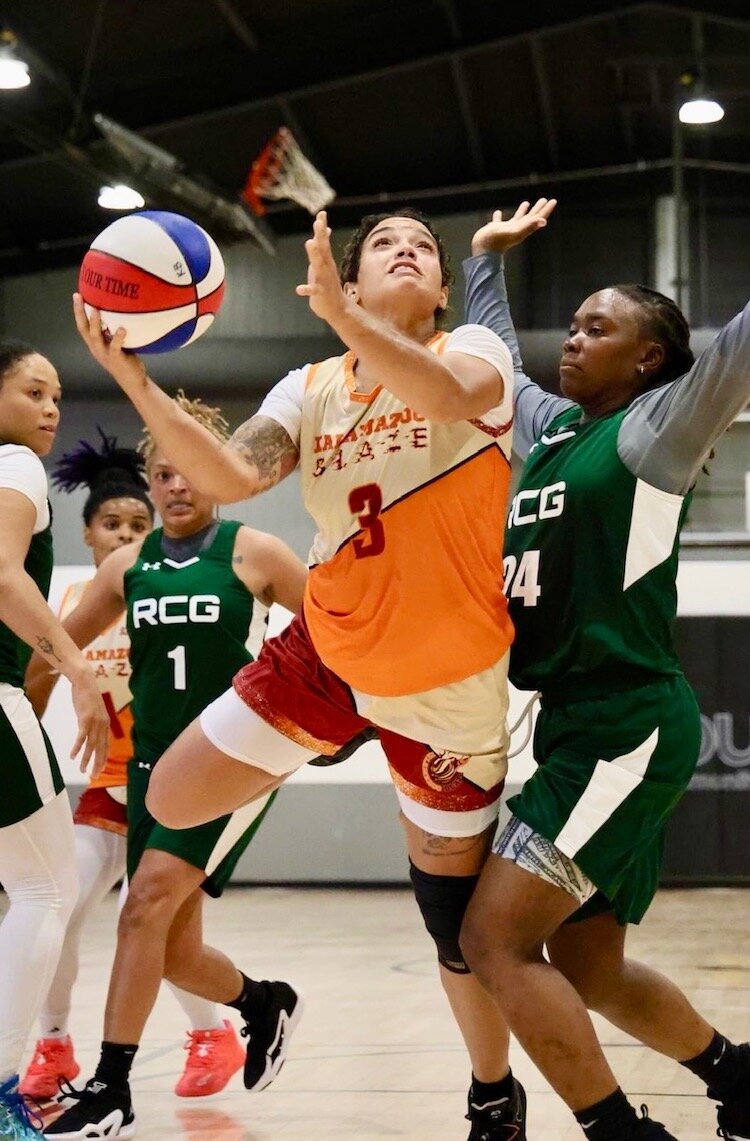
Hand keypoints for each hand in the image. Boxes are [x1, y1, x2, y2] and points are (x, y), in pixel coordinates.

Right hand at [68, 670, 110, 778]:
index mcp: (105, 724)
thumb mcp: (93, 712)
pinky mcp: (85, 718)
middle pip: (101, 748)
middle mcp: (103, 725)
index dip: (104, 758)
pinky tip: (73, 756)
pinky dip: (77, 747)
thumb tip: (87, 733)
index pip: (106, 745)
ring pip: (91, 745)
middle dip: (98, 763)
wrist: (85, 681)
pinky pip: (81, 737)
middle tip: (94, 776)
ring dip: (87, 759)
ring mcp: (95, 722)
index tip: (100, 769)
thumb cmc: (87, 696)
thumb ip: (92, 723)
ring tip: (83, 771)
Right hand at [72, 293, 148, 392]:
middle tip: (79, 297)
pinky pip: (115, 347)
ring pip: (95, 337)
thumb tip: (121, 311)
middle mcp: (97, 349)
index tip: (77, 295)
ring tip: (95, 309)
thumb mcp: (117, 344)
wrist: (133, 382)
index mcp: (95, 344)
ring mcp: (105, 355)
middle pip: (84, 329)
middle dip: (80, 312)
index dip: (78, 311)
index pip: (83, 326)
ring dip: (94, 323)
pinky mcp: (117, 360)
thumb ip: (114, 332)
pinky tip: (122, 328)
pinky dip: (118, 337)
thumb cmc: (126, 360)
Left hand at [295, 211, 348, 326]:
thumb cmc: (328, 284)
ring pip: (319, 266)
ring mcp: (324, 280)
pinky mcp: (320, 294)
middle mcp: (326, 268)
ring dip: (314, 255)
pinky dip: (306, 290)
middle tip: (318, 222)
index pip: (324, 241)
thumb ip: (324, 247)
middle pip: (323, 250)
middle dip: (320, 236)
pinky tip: (299, 289)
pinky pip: (313, 291)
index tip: (321, 213)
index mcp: (326, 261)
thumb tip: (326, 229)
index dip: (322, 228)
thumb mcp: (326, 263)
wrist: (337, 309)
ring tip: (309, 243)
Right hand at [471, 198, 556, 255]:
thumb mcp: (515, 232)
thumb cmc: (497, 242)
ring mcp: (505, 230)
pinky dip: (498, 216)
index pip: (537, 218)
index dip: (546, 210)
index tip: (553, 200)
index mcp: (523, 229)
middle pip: (530, 218)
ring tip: (526, 203)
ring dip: (522, 211)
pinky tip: (498, 212)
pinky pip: (498, 221)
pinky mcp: (494, 230)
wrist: (482, 252)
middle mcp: (516, 230)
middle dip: (537, 209)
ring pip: (516, 218)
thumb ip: (529, 226)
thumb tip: (544, 221)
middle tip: (544, 199)